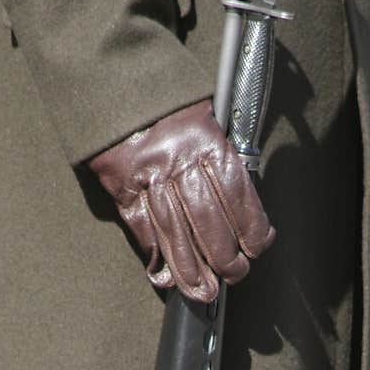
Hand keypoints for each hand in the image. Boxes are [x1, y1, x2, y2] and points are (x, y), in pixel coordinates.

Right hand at [88, 99, 274, 303]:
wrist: (112, 78)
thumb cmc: (166, 102)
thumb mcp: (205, 115)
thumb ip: (221, 157)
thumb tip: (241, 208)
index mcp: (207, 139)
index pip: (238, 194)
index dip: (251, 228)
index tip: (257, 248)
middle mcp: (179, 159)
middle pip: (208, 220)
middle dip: (224, 257)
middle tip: (233, 276)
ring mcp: (148, 175)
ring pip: (174, 231)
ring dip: (191, 268)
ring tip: (202, 292)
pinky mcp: (121, 184)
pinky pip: (142, 225)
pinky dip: (155, 252)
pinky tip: (166, 273)